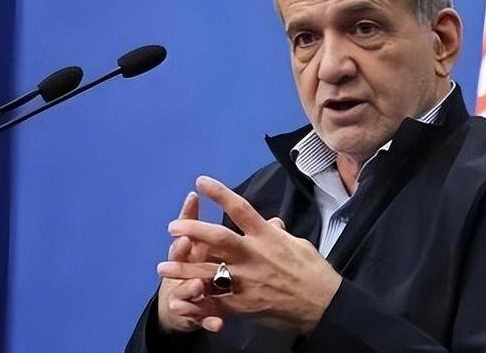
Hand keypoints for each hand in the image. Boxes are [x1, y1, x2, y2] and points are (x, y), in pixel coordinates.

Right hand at [156, 192, 222, 332]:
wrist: (182, 304)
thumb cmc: (194, 265)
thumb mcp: (199, 244)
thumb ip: (203, 223)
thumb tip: (197, 196)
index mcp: (189, 251)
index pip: (186, 232)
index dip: (187, 220)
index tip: (190, 204)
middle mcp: (183, 270)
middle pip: (179, 259)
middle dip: (181, 251)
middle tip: (186, 243)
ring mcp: (187, 293)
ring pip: (186, 289)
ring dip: (190, 287)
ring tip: (197, 286)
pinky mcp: (196, 314)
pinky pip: (203, 318)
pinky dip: (210, 321)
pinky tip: (218, 324)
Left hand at [158, 176, 342, 335]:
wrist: (323, 304)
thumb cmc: (313, 271)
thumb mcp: (298, 244)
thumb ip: (279, 232)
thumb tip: (271, 221)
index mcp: (267, 237)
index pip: (240, 209)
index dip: (219, 194)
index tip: (201, 181)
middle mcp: (254, 256)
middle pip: (219, 239)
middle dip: (193, 231)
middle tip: (172, 228)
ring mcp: (248, 281)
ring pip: (210, 273)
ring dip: (184, 269)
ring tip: (162, 266)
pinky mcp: (245, 305)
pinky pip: (216, 304)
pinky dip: (197, 304)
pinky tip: (179, 301)